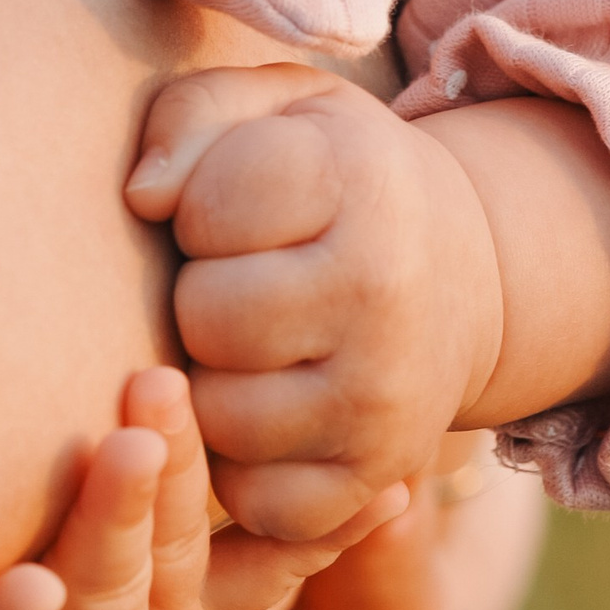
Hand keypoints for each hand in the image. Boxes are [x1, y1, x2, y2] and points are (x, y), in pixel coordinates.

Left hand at [126, 64, 502, 545]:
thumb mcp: (274, 108)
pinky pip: (255, 500)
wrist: (465, 273)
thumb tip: (143, 197)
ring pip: (219, 417)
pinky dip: (243, 466)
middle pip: (208, 318)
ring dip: (212, 383)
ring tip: (251, 345)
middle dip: (199, 297)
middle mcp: (386, 296)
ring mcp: (385, 400)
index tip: (235, 209)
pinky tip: (270, 409)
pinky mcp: (373, 478)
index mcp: (362, 183)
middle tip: (239, 281)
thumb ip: (190, 116)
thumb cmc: (332, 180)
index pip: (211, 209)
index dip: (199, 207)